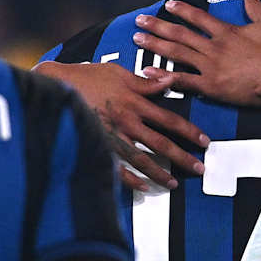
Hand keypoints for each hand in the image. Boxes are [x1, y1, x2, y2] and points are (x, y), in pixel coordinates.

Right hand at [36, 61, 208, 191]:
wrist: (56, 86)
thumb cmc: (88, 76)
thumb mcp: (119, 73)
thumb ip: (146, 82)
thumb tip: (170, 80)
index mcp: (134, 102)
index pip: (169, 119)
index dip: (189, 131)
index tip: (203, 141)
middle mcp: (127, 121)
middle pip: (160, 143)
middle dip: (182, 157)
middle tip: (199, 168)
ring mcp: (111, 136)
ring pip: (141, 159)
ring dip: (159, 173)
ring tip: (174, 184)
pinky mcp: (97, 145)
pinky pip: (115, 167)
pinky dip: (130, 179)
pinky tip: (143, 187)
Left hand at [133, 0, 260, 107]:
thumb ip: (257, 8)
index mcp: (227, 32)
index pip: (199, 17)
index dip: (182, 10)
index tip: (167, 5)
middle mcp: (214, 47)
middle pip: (180, 34)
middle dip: (157, 26)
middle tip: (139, 21)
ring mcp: (211, 67)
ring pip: (176, 54)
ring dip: (155, 46)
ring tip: (137, 40)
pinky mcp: (212, 87)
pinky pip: (183, 81)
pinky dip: (164, 77)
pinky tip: (147, 74)